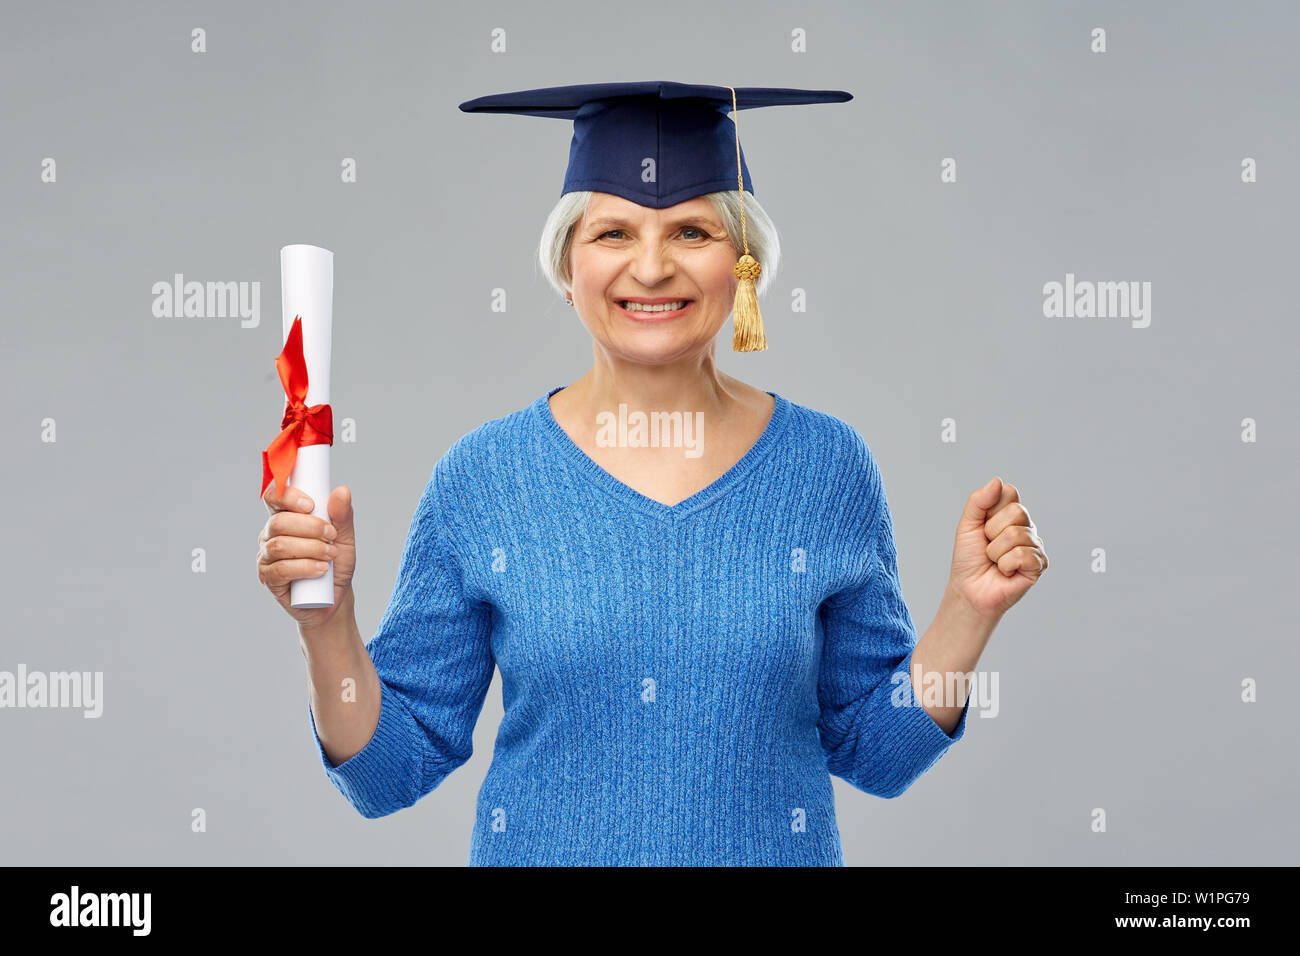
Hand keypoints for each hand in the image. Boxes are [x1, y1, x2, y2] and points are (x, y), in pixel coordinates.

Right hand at [257, 483, 356, 628]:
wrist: (333, 598)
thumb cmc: (335, 564)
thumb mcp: (344, 538)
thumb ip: (342, 515)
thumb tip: (342, 491)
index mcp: (285, 517)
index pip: (274, 497)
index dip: (288, 497)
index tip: (311, 505)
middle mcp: (271, 535)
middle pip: (278, 522)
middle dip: (309, 526)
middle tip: (331, 535)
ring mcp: (266, 557)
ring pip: (279, 545)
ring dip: (310, 548)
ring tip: (330, 555)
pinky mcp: (268, 579)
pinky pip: (280, 569)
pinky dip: (304, 567)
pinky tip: (321, 569)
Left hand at [946, 476, 1046, 619]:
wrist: (968, 589)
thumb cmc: (969, 558)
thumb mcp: (967, 524)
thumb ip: (979, 501)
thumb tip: (997, 481)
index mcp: (1011, 514)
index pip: (1009, 493)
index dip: (990, 510)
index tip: (982, 526)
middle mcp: (1027, 527)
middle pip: (1016, 512)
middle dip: (992, 532)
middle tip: (988, 546)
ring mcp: (1035, 545)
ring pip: (1016, 535)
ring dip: (995, 552)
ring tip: (995, 561)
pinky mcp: (1039, 565)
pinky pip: (1022, 555)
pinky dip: (1005, 565)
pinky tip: (1005, 572)